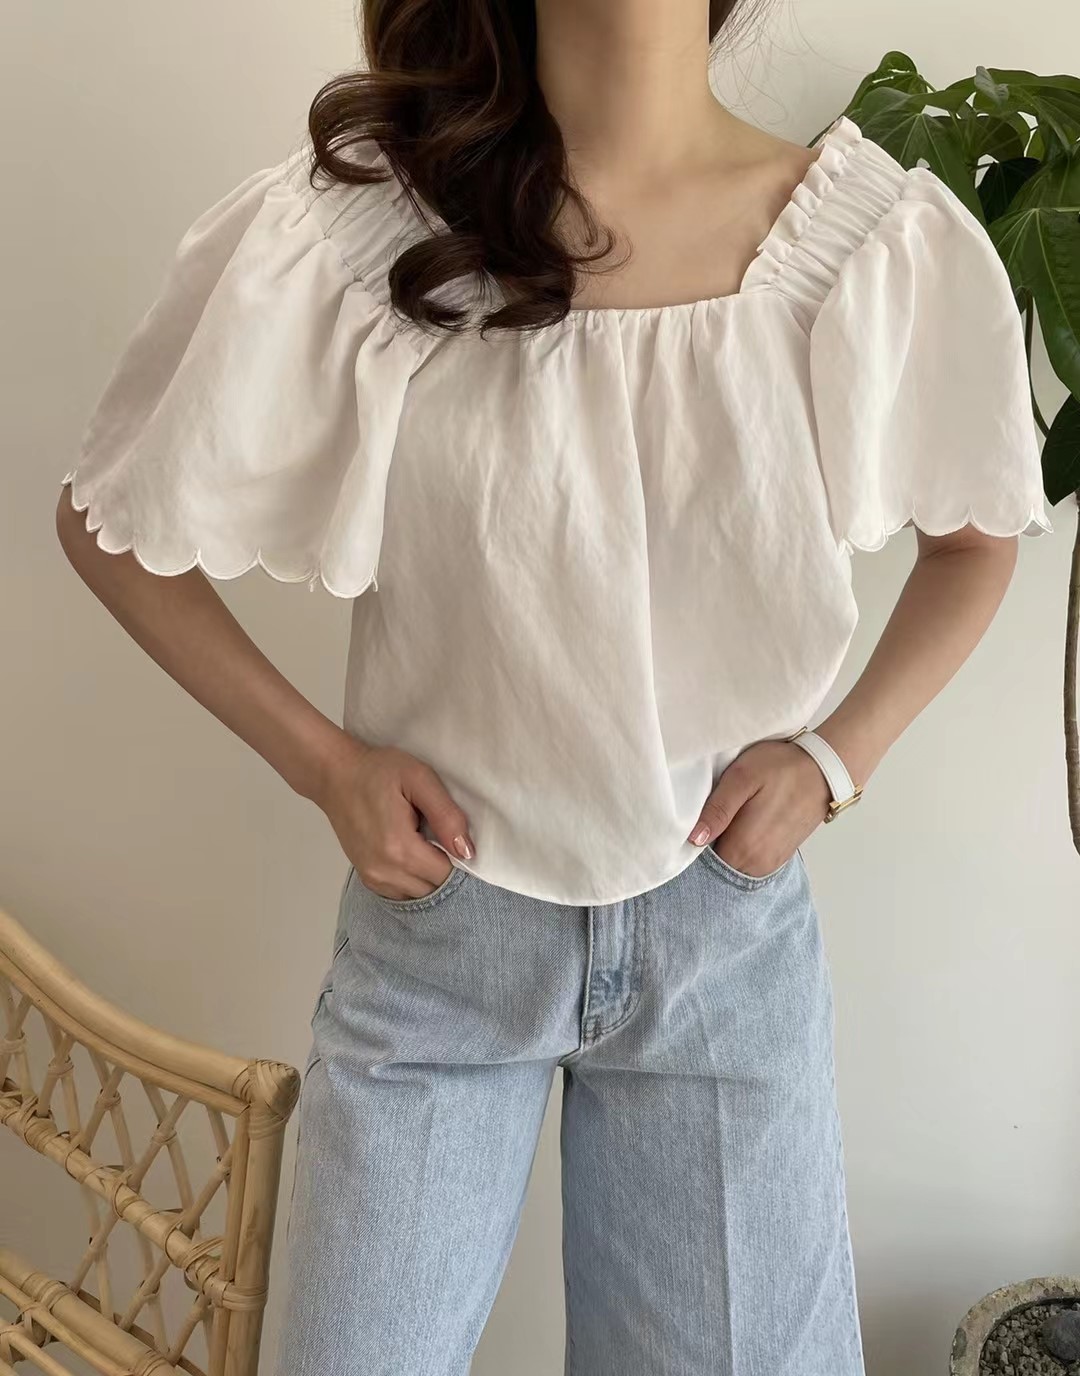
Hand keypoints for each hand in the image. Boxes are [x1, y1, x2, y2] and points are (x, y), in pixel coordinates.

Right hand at [316, 733, 475, 901]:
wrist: (336, 775)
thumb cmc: (378, 771)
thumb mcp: (420, 779)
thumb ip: (446, 816)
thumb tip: (467, 851)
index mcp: (400, 849)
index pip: (447, 875)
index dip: (459, 858)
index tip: (454, 836)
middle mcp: (385, 871)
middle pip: (434, 889)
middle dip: (444, 868)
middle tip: (440, 837)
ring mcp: (373, 878)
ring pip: (418, 894)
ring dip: (428, 876)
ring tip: (425, 844)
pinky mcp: (367, 877)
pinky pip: (401, 892)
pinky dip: (412, 879)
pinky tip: (411, 854)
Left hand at [687, 739, 831, 876]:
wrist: (824, 768)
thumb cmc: (782, 767)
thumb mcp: (741, 778)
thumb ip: (717, 810)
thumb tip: (694, 838)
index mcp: (743, 847)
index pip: (703, 863)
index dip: (692, 846)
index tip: (688, 828)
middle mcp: (757, 863)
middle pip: (718, 866)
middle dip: (707, 848)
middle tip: (706, 819)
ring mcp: (771, 862)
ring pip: (734, 864)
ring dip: (725, 847)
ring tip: (726, 820)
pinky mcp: (780, 856)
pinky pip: (750, 861)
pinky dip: (741, 848)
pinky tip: (742, 825)